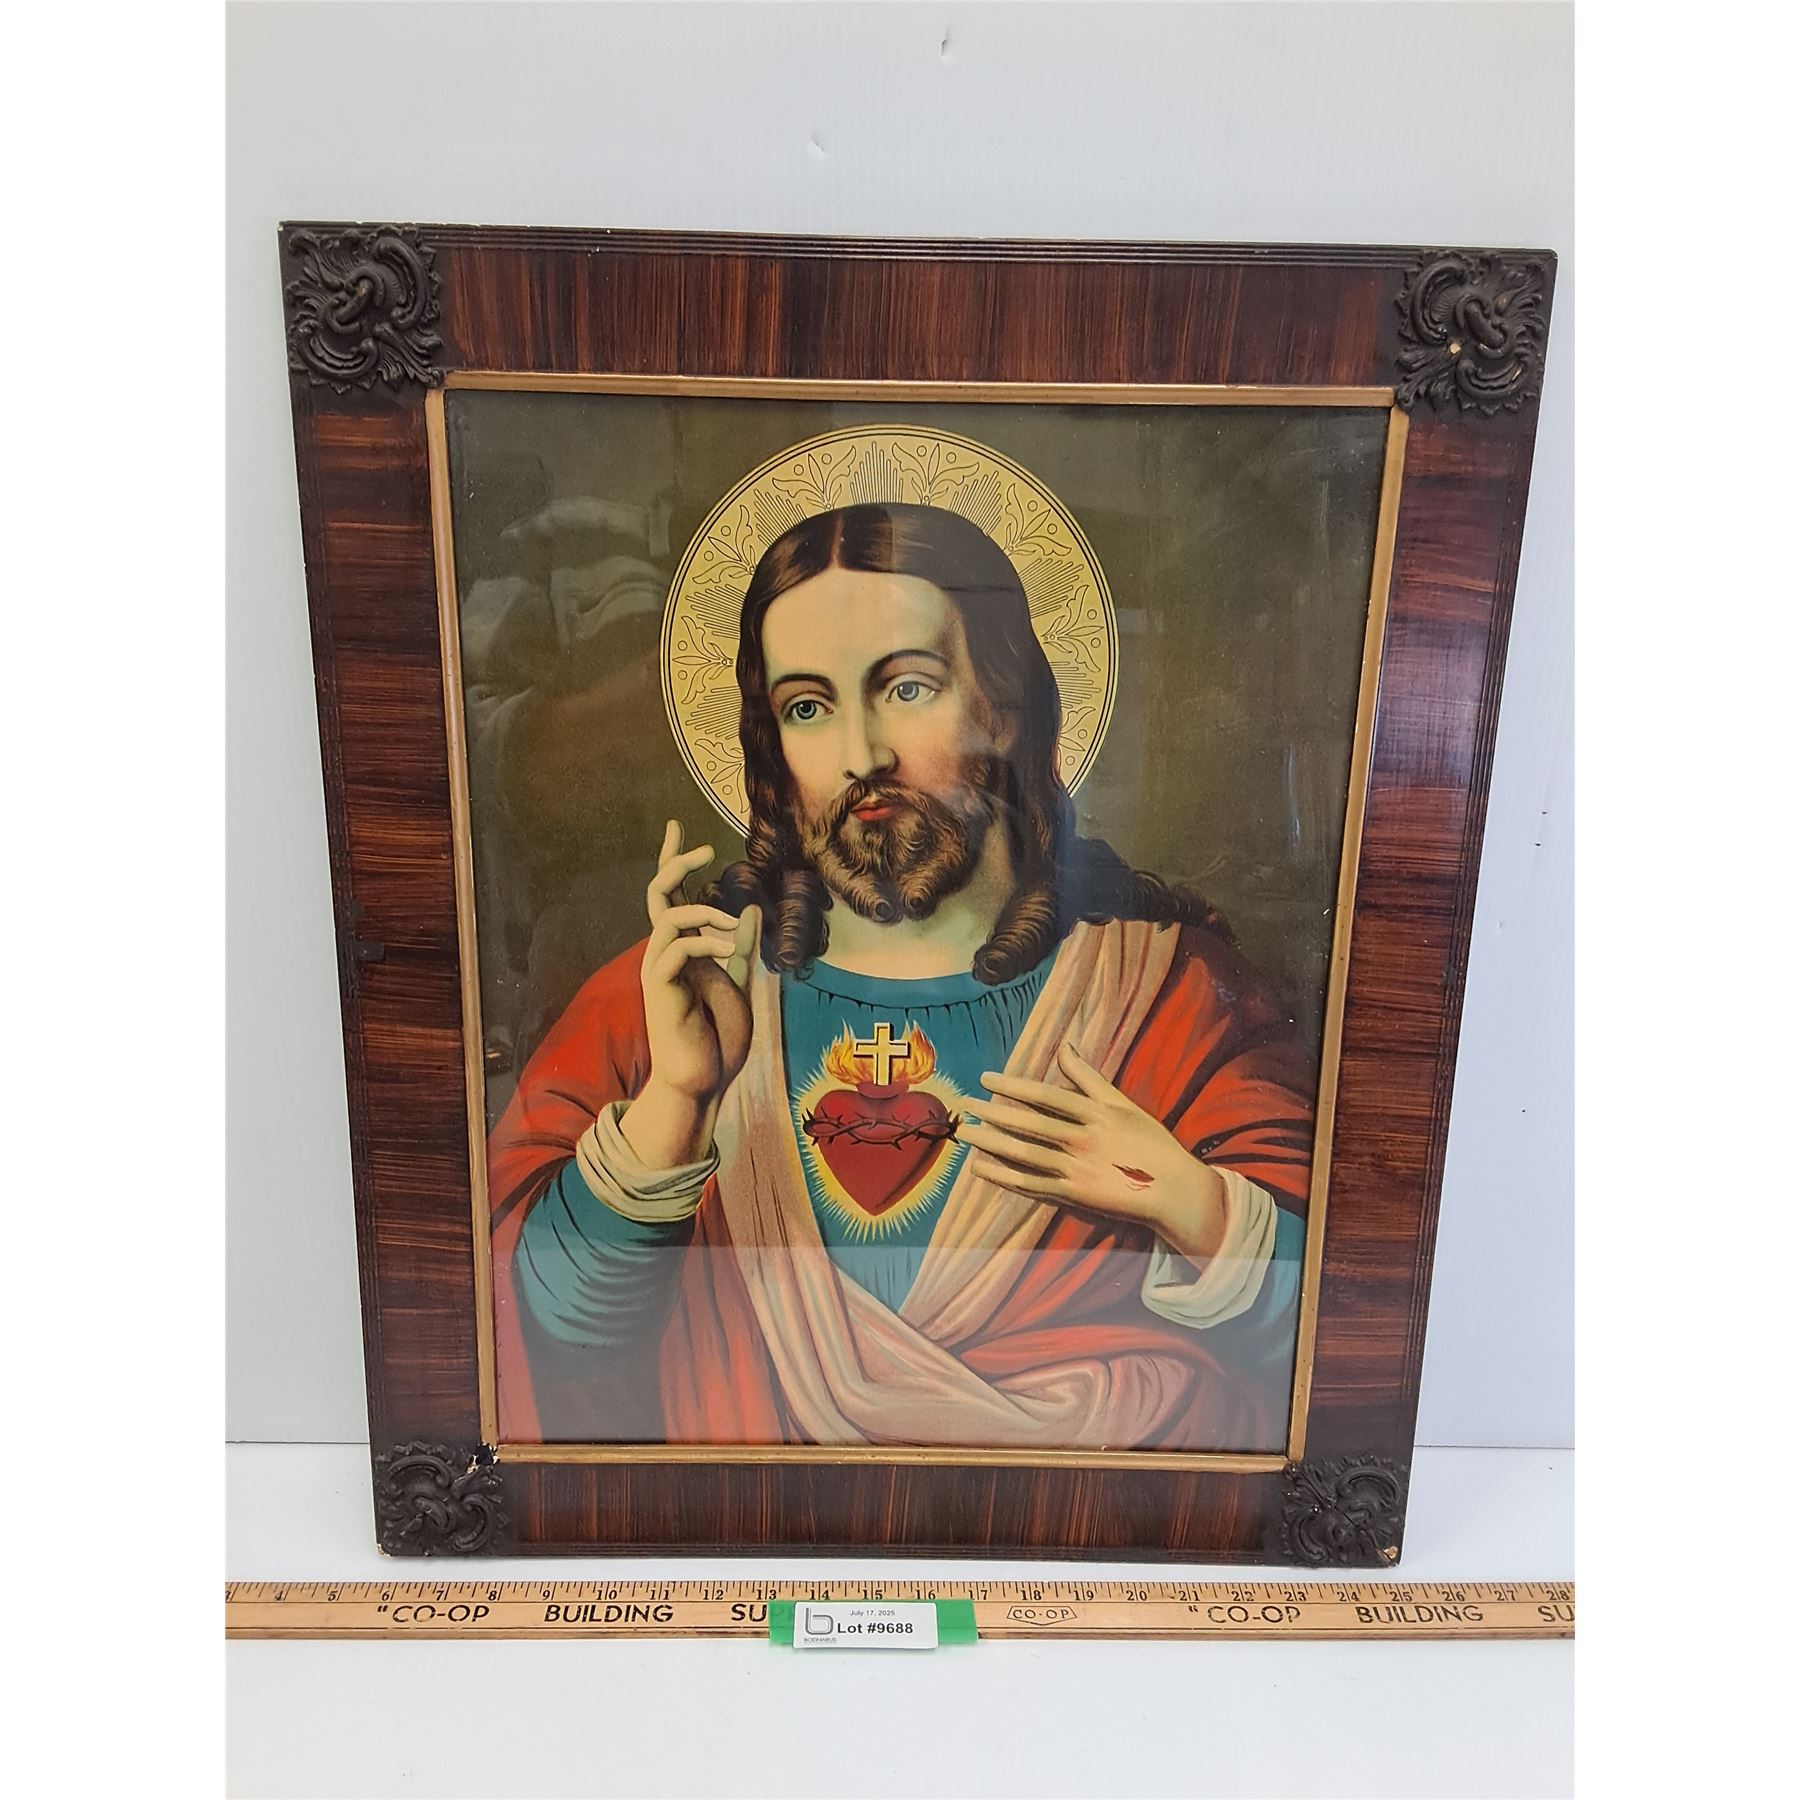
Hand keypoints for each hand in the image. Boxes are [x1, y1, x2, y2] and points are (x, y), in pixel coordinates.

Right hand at [617, 821, 759, 1168]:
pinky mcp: (661, 990)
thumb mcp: (738, 981)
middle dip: (675, 866)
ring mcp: (661, 970)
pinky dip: (703, 943)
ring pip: (666, 917)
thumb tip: (747, 909)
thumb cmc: (719, 1037)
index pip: (672, 896)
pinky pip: (674, 949)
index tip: (678, 828)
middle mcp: (667, 953)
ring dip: (702, 912)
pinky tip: (728, 953)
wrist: (706, 1079)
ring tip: (730, 926)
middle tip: (702, 849)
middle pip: (658, 895)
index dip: (673, 861)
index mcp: (685, 949)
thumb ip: (739, 946)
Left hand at [959, 1043, 1229, 1265]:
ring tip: (967, 1134)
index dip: (1013, 1086)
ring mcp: (1077, 1169)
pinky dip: (1004, 1177)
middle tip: (966, 1104)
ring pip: (1025, 1154)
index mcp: (1096, 1112)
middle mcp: (1083, 1139)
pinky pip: (1031, 1185)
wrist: (1173, 1190)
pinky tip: (982, 1168)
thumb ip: (1089, 1077)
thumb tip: (1064, 1046)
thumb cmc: (1150, 1142)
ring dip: (992, 1144)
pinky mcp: (1074, 1196)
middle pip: (1029, 1124)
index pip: (1044, 1095)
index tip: (986, 1079)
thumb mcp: (1122, 1103)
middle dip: (994, 1113)